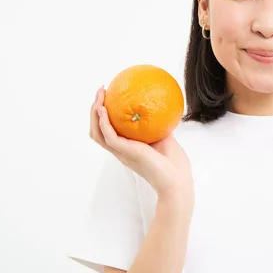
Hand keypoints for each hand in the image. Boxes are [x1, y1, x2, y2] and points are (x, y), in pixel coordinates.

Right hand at [89, 86, 193, 206]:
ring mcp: (121, 152)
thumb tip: (159, 105)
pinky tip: (104, 109)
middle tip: (100, 92)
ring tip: (98, 97)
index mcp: (127, 147)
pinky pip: (108, 136)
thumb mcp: (164, 136)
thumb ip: (158, 124)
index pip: (107, 131)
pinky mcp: (125, 152)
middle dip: (95, 110)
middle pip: (97, 130)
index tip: (108, 96)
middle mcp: (120, 150)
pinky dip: (103, 121)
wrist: (177, 180)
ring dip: (95, 113)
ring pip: (97, 133)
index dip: (103, 115)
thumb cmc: (174, 163)